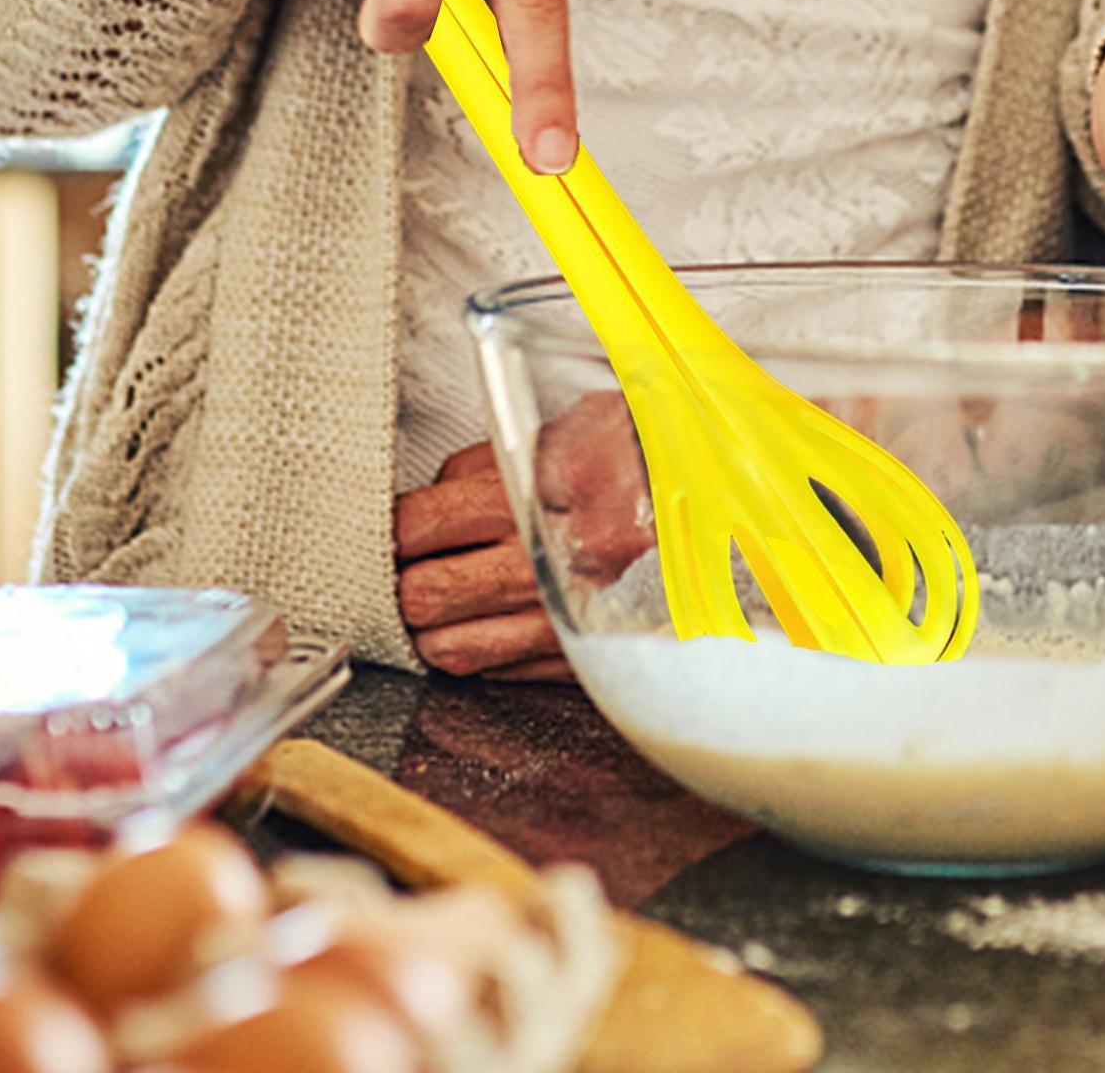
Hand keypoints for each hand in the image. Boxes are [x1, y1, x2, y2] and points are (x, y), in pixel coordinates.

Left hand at [394, 395, 652, 678]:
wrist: (713, 489)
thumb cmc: (629, 450)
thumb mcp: (548, 434)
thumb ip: (476, 470)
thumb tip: (416, 510)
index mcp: (531, 492)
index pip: (415, 527)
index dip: (390, 532)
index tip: (391, 530)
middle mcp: (545, 559)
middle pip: (423, 596)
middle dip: (403, 583)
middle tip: (407, 568)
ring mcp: (565, 613)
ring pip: (452, 649)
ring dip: (433, 628)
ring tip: (442, 599)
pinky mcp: (583, 651)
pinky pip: (501, 672)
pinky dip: (480, 651)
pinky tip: (490, 619)